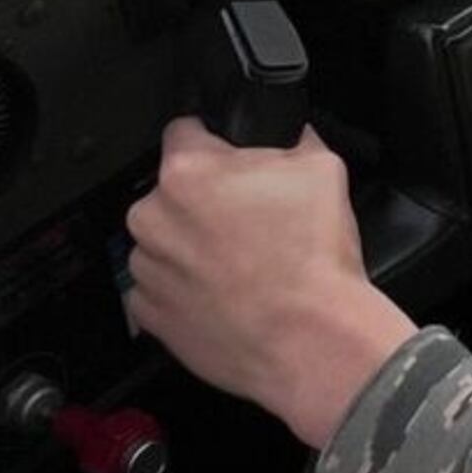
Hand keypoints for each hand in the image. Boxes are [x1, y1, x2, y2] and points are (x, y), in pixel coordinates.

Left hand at [121, 120, 416, 448]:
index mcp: (188, 172)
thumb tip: (287, 132)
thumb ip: (291, 139)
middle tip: (248, 221)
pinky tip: (224, 294)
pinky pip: (159, 289)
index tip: (229, 161)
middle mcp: (155, 217)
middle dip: (204, 201)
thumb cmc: (313, 261)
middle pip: (171, 191)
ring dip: (192, 246)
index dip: (213, 143)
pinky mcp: (150, 314)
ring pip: (164, 241)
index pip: (184, 131)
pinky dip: (185, 290)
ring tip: (241, 264)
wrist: (311, 341)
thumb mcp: (323, 168)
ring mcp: (148, 269)